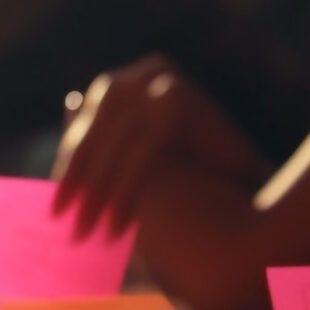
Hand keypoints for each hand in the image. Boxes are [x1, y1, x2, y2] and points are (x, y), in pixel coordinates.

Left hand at [50, 56, 263, 238]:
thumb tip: (58, 120)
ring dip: (98, 197)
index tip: (54, 212)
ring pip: (114, 148)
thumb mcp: (132, 166)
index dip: (69, 173)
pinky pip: (138, 155)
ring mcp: (162, 82)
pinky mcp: (177, 100)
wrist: (255, 199)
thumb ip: (99, 148)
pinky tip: (117, 229)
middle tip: (67, 229)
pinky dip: (125, 194)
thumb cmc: (192, 187)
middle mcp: (144, 73)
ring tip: (89, 237)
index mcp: (128, 82)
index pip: (85, 131)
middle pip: (95, 135)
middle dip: (79, 187)